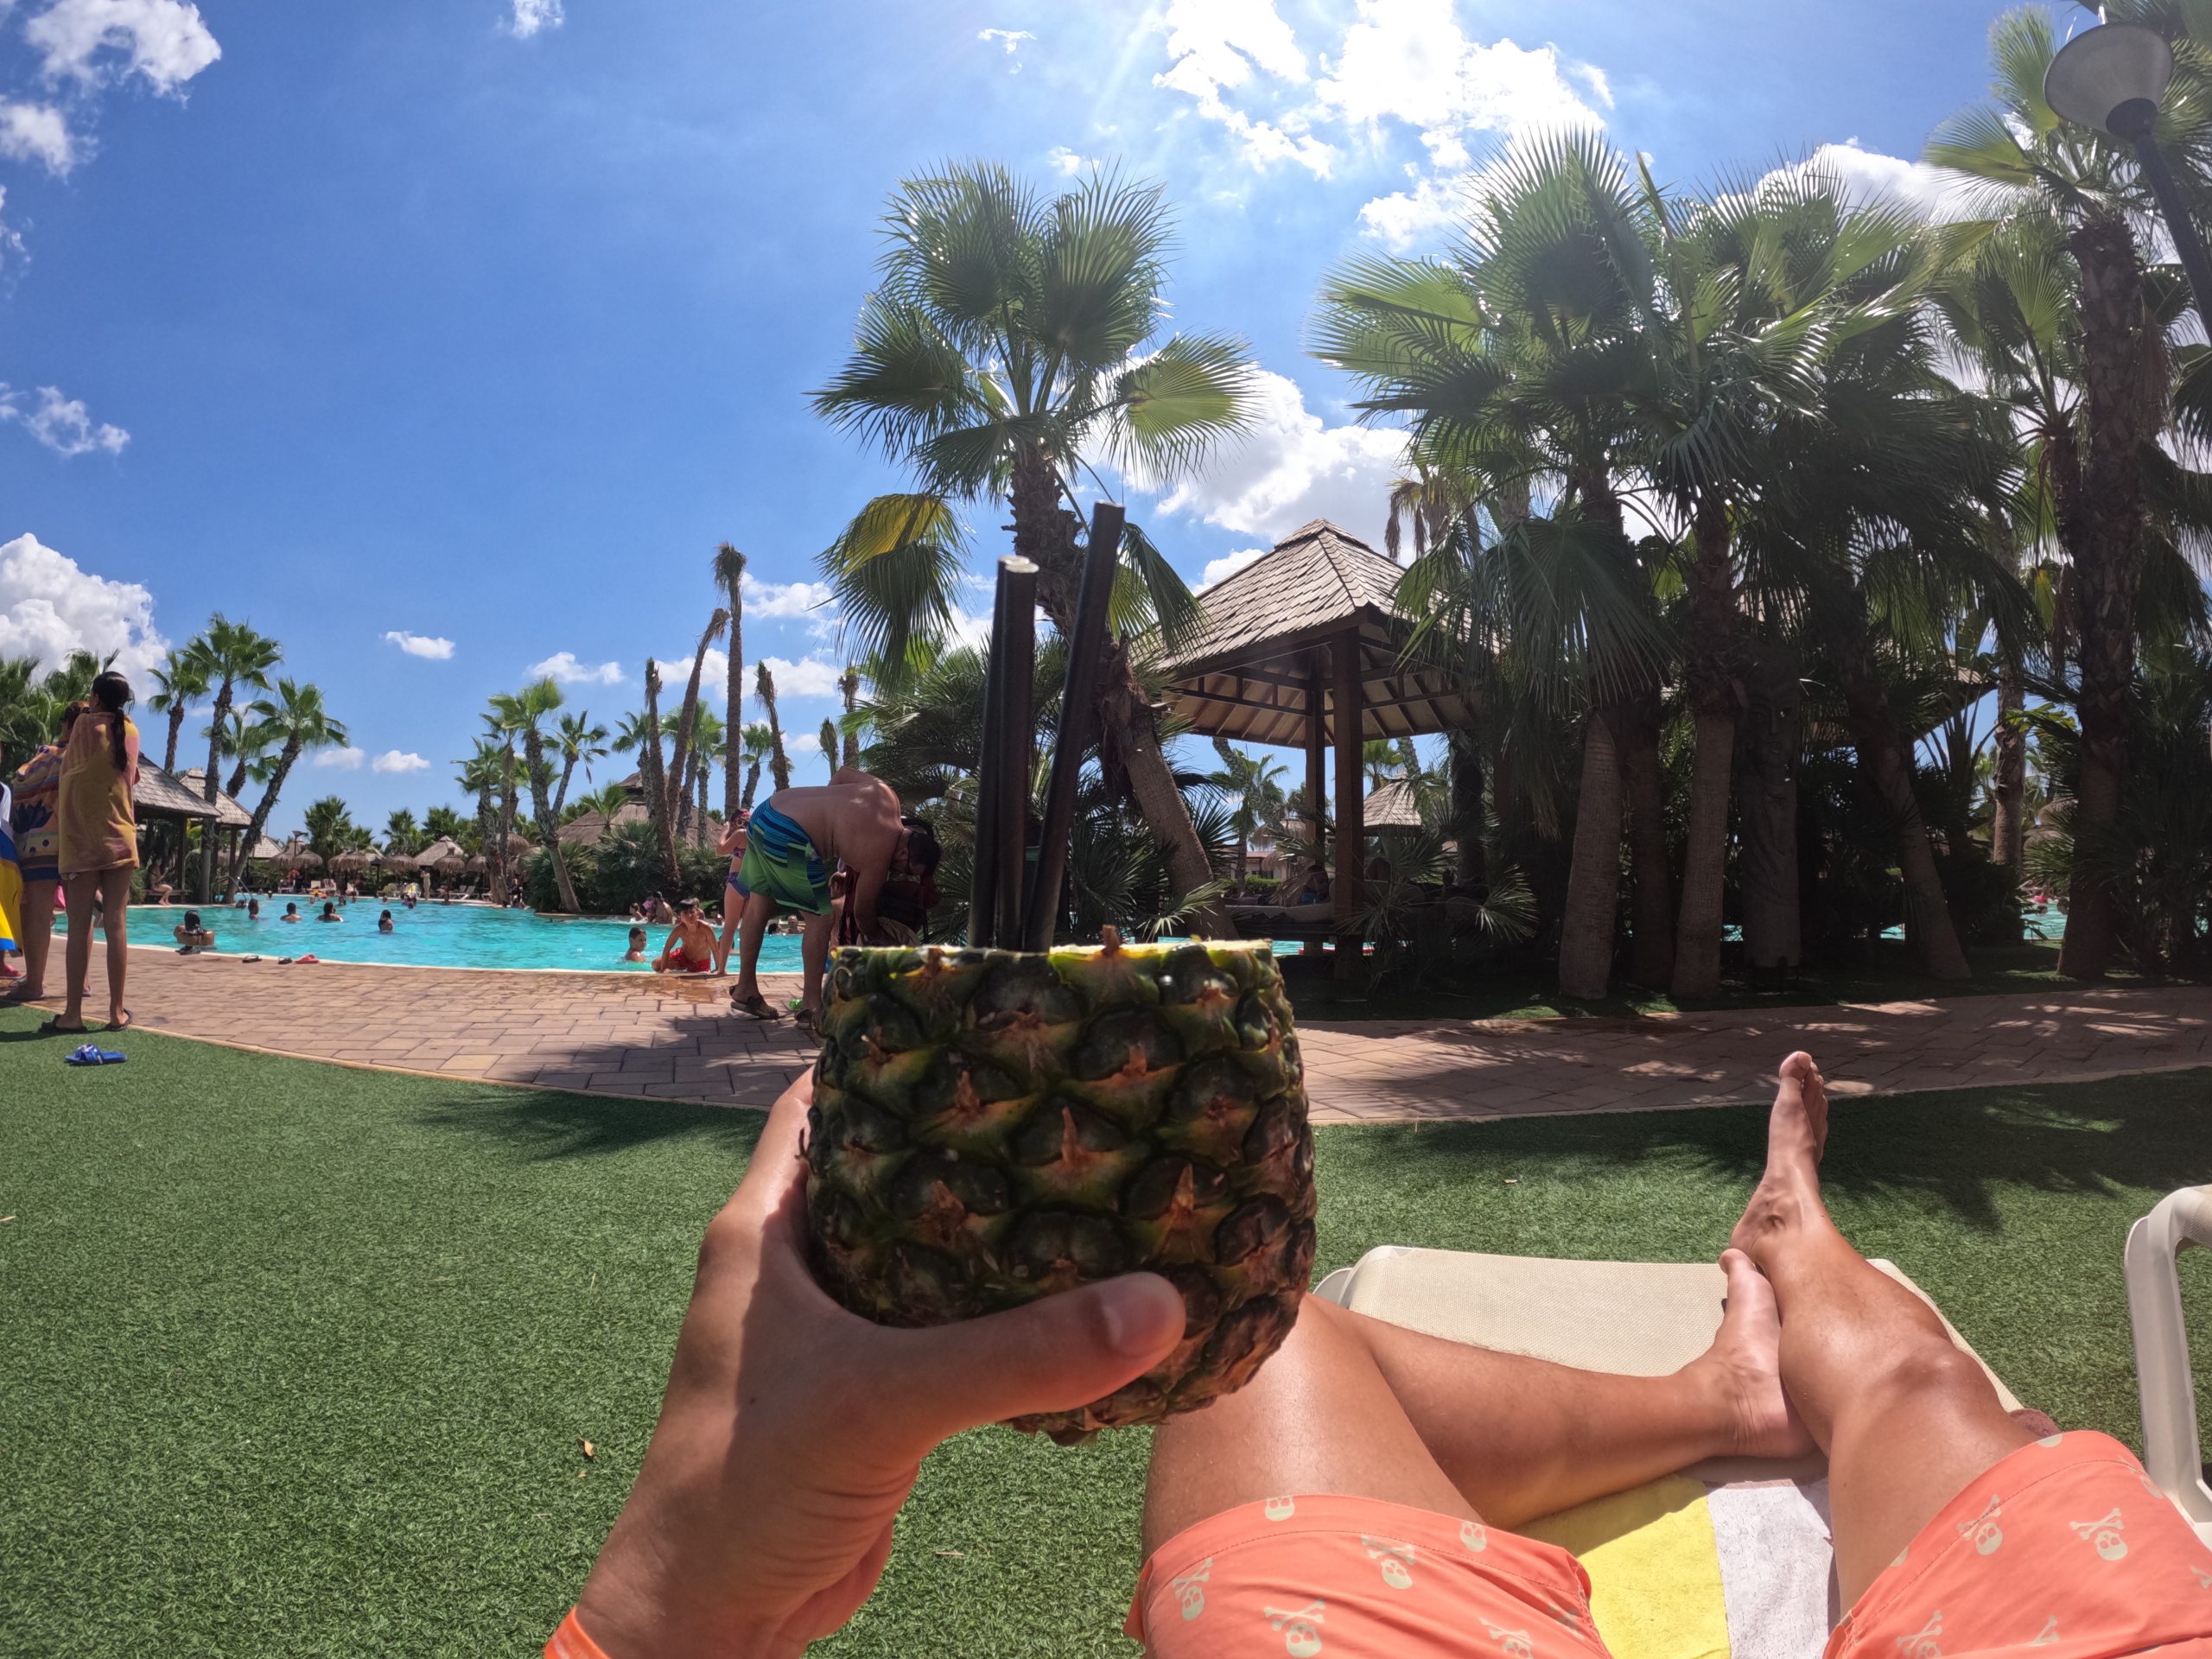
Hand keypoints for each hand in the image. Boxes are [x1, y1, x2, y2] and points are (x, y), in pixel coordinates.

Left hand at [571, 1073, 1186, 1658]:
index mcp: (767, 1231)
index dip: (896, 1054)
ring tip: (1097, 1186)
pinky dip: (1002, 1310)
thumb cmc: (747, 1488)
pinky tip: (1077, 1300)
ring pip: (927, 1250)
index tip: (992, 1023)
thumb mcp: (882, 1403)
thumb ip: (1015, 1356)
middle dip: (975, 1139)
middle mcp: (797, 1266)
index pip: (825, 1101)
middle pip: (893, 1169)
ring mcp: (835, 1332)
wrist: (709, 1618)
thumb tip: (1158, 1301)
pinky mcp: (873, 1394)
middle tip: (1076, 1103)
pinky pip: (946, 1327)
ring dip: (997, 1229)